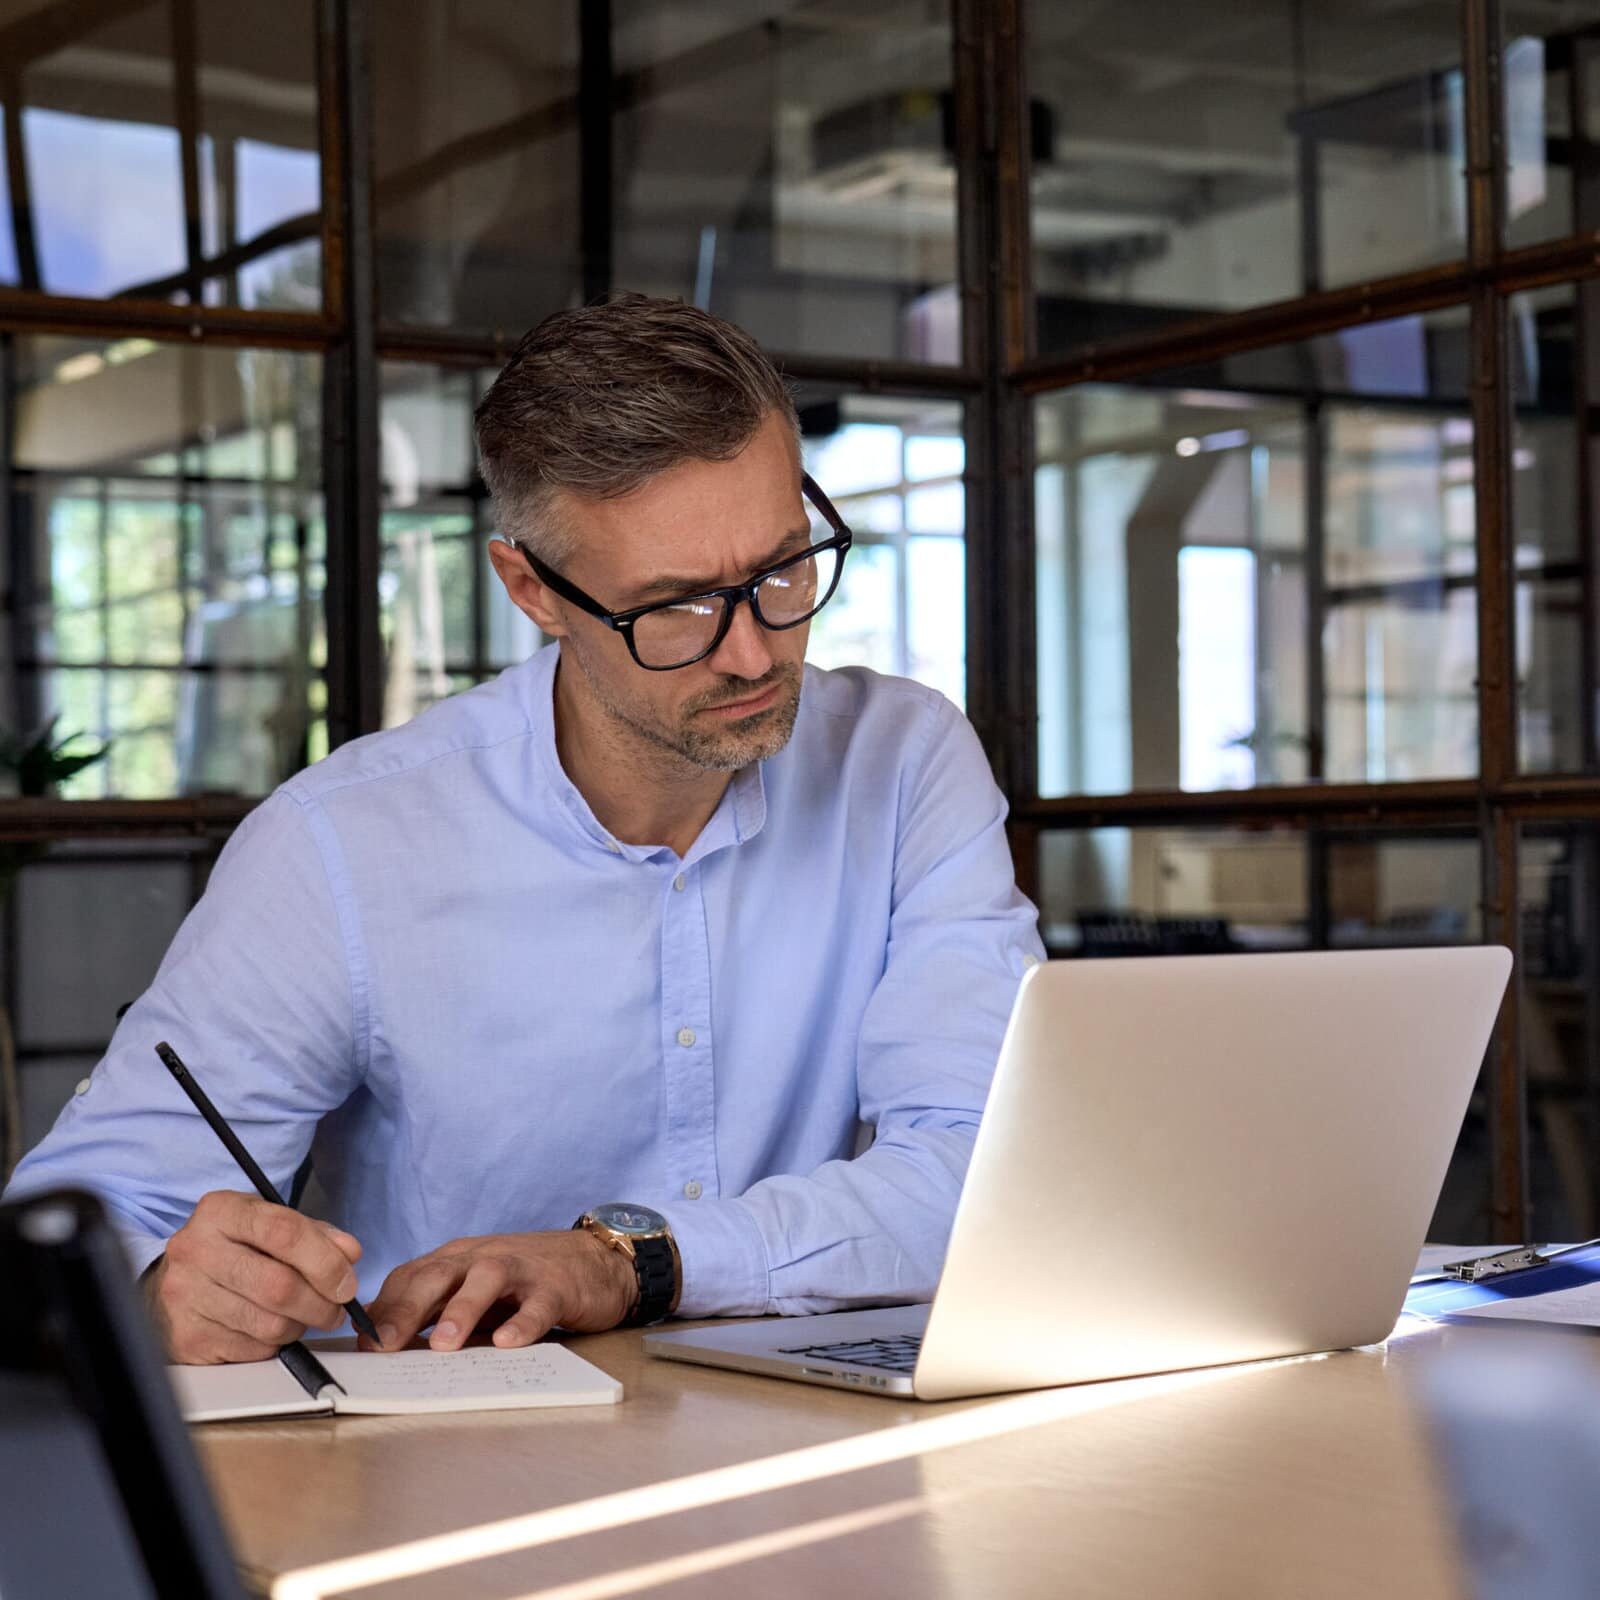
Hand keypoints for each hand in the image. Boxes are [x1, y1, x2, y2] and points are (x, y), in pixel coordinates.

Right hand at [146, 1190, 363, 1364]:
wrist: (174, 1281)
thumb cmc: (232, 1248)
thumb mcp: (269, 1224)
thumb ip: (315, 1234)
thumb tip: (349, 1254)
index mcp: (221, 1211)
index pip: (284, 1231)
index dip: (325, 1260)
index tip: (346, 1281)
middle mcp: (196, 1250)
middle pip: (279, 1285)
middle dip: (321, 1303)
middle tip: (336, 1307)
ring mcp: (187, 1296)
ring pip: (270, 1323)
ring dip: (301, 1325)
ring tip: (303, 1315)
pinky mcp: (188, 1338)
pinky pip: (253, 1349)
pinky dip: (275, 1343)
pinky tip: (270, 1327)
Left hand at [363, 1230, 635, 1351]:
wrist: (594, 1260)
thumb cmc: (524, 1283)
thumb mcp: (474, 1294)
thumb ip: (437, 1312)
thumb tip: (385, 1345)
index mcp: (456, 1260)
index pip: (411, 1277)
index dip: (384, 1309)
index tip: (363, 1345)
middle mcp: (482, 1258)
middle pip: (438, 1275)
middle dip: (408, 1309)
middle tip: (385, 1347)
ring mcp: (520, 1269)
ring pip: (485, 1279)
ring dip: (461, 1310)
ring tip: (443, 1345)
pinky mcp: (556, 1286)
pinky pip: (537, 1303)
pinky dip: (522, 1322)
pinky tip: (509, 1343)